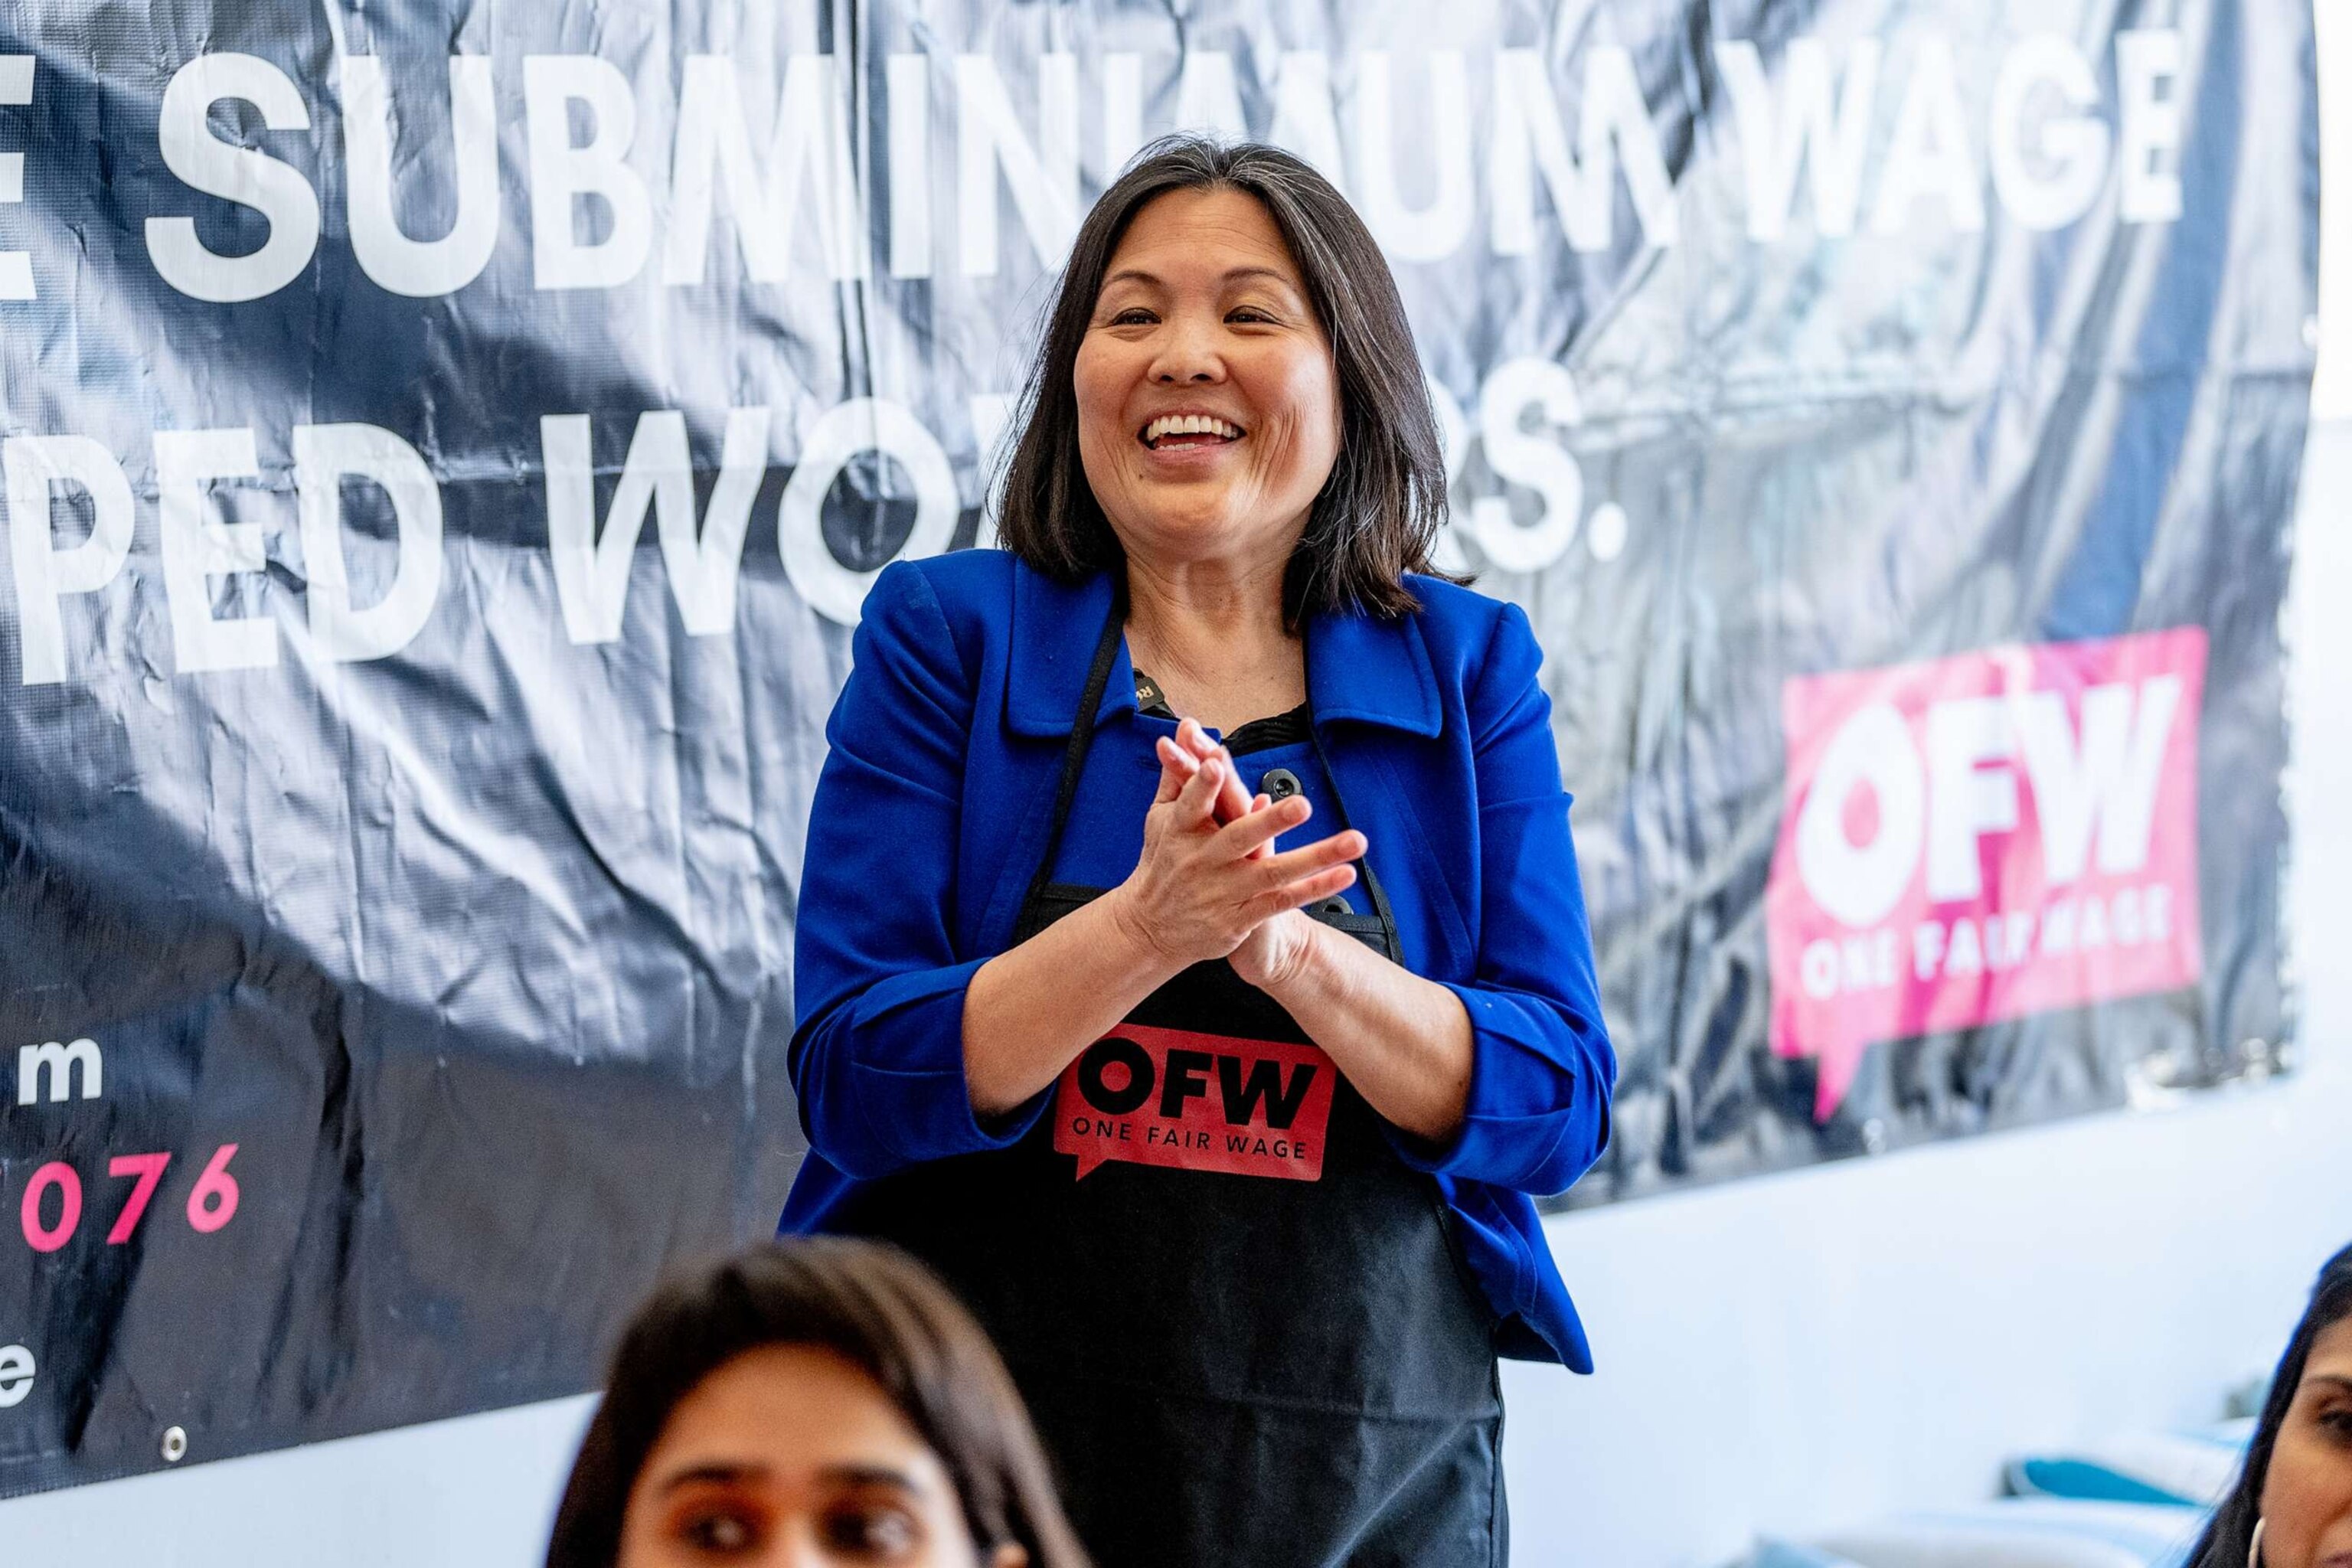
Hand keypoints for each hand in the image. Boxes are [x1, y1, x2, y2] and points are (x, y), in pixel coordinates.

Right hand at [1108, 739, 1360, 970]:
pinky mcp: (1241, 918)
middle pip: (1240, 838)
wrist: (1152, 929)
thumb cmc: (1162, 864)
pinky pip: (1283, 901)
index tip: (1215, 765)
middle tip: (1302, 805)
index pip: (1192, 805)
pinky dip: (1314, 888)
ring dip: (1315, 857)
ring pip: (1273, 873)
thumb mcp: (1159, 820)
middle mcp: (1204, 862)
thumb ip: (1177, 776)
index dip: (1202, 786)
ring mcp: (1225, 892)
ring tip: (1352, 841)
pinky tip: (1343, 875)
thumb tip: (1187, 730)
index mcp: (1181, 831)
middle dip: (1271, 822)